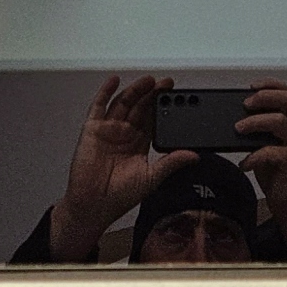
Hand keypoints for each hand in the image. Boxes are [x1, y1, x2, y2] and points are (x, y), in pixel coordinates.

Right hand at [48, 75, 193, 263]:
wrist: (93, 206)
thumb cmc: (119, 196)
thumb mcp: (151, 178)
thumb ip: (171, 163)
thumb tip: (194, 155)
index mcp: (139, 144)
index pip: (154, 119)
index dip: (164, 107)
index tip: (176, 95)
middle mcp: (124, 134)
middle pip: (140, 107)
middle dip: (153, 94)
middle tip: (166, 83)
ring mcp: (108, 129)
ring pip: (124, 103)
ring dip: (135, 89)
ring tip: (149, 80)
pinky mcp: (92, 129)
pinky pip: (98, 106)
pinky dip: (105, 91)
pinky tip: (114, 81)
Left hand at [236, 79, 286, 258]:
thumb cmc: (277, 172)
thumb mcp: (265, 144)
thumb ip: (258, 129)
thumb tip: (235, 115)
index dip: (270, 84)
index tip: (250, 86)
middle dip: (263, 97)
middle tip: (244, 105)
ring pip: (279, 121)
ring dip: (254, 122)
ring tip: (238, 129)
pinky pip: (272, 151)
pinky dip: (253, 155)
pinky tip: (244, 163)